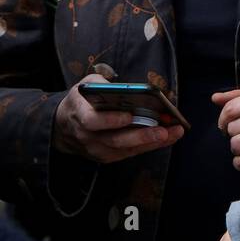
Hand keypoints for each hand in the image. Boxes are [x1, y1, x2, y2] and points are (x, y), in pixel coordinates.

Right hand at [53, 75, 184, 162]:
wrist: (64, 126)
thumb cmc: (81, 100)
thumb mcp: (87, 85)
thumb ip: (103, 84)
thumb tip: (128, 89)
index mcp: (79, 115)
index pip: (92, 122)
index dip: (110, 120)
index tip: (130, 115)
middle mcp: (87, 137)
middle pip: (116, 140)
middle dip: (142, 135)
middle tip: (165, 130)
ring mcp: (97, 150)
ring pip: (126, 150)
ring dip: (152, 142)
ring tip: (174, 133)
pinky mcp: (106, 157)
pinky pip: (129, 154)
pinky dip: (149, 146)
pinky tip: (166, 138)